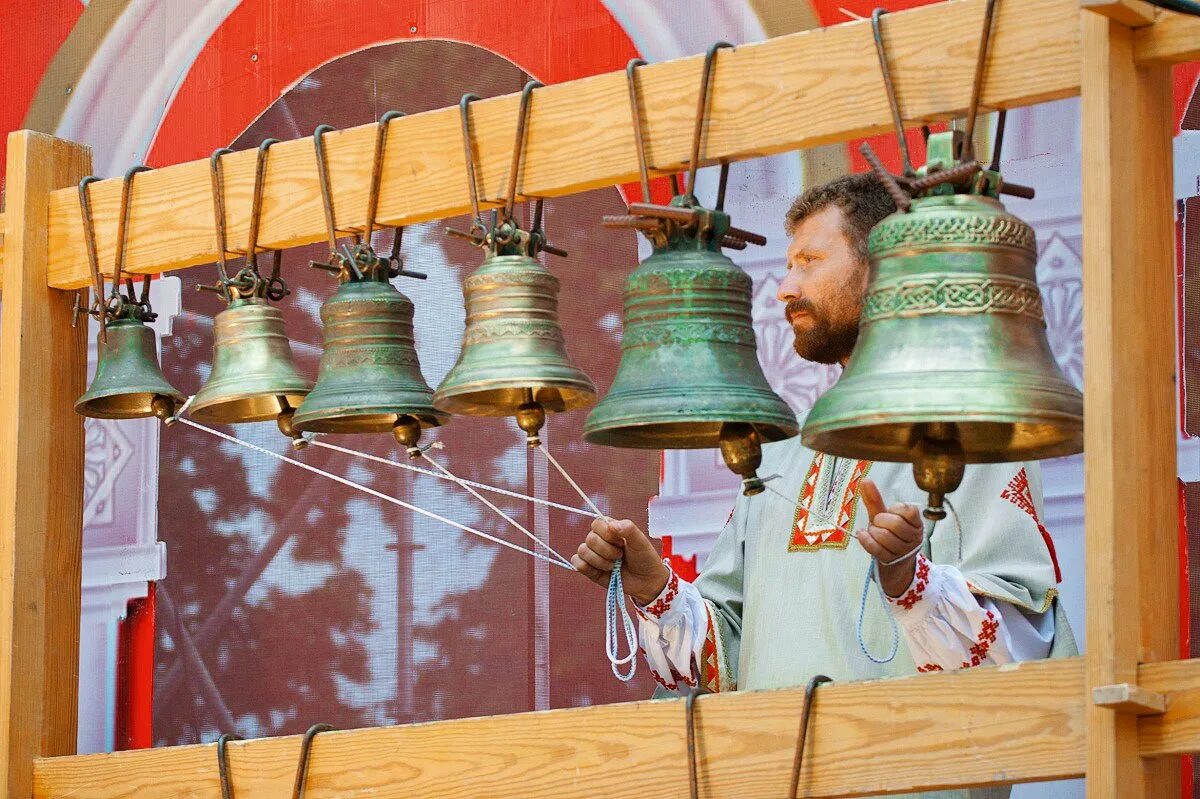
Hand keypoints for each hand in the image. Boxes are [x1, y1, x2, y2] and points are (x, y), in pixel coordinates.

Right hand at [572, 517, 668, 605]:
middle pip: (590, 539)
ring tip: (613, 566)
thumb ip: (629, 529)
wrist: (646, 581)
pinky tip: (601, 571)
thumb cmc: (644, 558)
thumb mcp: (641, 541)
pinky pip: (576, 563)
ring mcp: (593, 554)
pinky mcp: (589, 569)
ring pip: (583, 551)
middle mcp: (599, 540)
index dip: (607, 534)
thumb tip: (612, 525)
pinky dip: (587, 567)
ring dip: (600, 561)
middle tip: (620, 556)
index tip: (621, 542)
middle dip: (607, 550)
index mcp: (610, 529)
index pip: (597, 523)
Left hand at [854, 479, 923, 596]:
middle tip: (877, 523)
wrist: (893, 562)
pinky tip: (863, 535)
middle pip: (895, 524)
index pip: (908, 511)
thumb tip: (865, 480)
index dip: (894, 510)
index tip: (891, 513)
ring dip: (873, 532)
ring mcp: (904, 551)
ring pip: (884, 537)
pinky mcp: (891, 561)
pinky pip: (875, 548)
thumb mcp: (883, 515)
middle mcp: (914, 537)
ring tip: (873, 532)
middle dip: (880, 521)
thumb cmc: (889, 534)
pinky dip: (866, 540)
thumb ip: (875, 499)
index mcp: (916, 523)